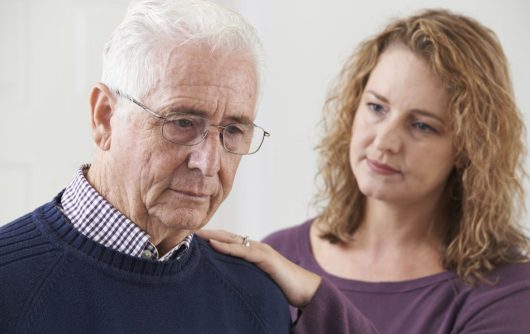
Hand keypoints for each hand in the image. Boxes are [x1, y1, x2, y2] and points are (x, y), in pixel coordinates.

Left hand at [196, 229, 321, 307]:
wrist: (306, 290)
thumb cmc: (284, 287)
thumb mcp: (260, 280)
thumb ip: (247, 276)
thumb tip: (230, 282)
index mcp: (254, 252)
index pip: (229, 241)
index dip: (212, 238)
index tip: (193, 239)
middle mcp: (256, 247)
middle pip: (227, 236)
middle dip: (208, 233)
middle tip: (188, 232)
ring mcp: (261, 251)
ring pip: (232, 239)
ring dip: (213, 236)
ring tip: (195, 235)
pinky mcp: (266, 259)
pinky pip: (243, 251)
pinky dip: (227, 246)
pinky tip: (213, 244)